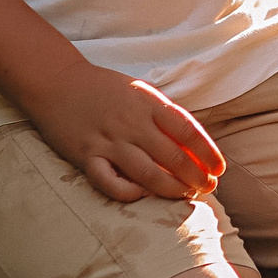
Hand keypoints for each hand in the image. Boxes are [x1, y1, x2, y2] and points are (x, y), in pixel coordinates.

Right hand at [23, 63, 224, 203]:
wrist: (57, 81)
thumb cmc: (104, 88)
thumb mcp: (140, 91)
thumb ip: (162, 114)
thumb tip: (191, 142)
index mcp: (149, 103)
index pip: (188, 131)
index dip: (208, 152)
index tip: (219, 168)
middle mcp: (132, 123)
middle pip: (172, 157)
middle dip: (195, 177)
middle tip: (208, 189)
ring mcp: (109, 141)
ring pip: (147, 173)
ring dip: (171, 189)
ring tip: (185, 196)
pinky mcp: (86, 156)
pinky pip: (110, 182)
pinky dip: (129, 192)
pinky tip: (142, 195)